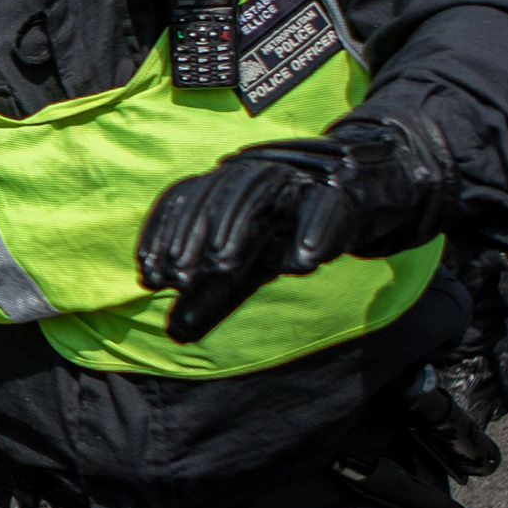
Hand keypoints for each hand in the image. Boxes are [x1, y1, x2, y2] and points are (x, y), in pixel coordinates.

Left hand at [134, 114, 452, 342]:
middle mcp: (255, 174)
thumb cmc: (292, 229)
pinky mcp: (341, 190)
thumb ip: (214, 295)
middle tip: (179, 278)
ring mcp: (297, 178)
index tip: (148, 276)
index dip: (162, 234)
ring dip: (238, 228)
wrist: (359, 195)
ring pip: (260, 190)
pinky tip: (302, 263)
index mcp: (226, 186)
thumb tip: (174, 332)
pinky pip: (326, 205)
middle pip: (215, 192)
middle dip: (192, 235)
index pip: (184, 197)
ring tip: (223, 267)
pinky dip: (314, 230)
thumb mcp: (251, 267)